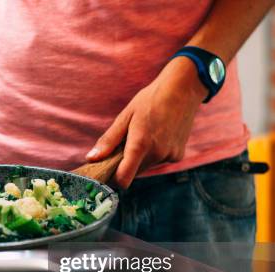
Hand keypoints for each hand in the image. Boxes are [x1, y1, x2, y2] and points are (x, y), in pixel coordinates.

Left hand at [86, 58, 207, 188]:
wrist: (183, 89)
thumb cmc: (150, 100)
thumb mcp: (125, 117)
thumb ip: (108, 140)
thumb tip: (91, 158)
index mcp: (140, 145)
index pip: (123, 179)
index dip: (113, 179)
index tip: (106, 172)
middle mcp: (156, 154)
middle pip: (133, 172)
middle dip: (125, 163)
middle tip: (125, 143)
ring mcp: (169, 156)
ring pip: (146, 166)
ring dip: (140, 158)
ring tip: (145, 134)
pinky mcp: (178, 155)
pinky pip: (159, 161)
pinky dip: (155, 154)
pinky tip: (159, 135)